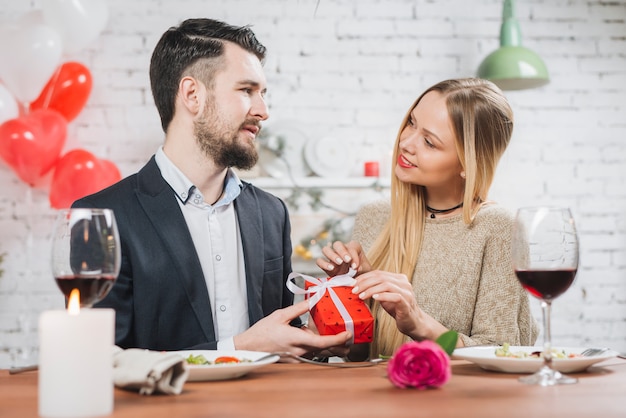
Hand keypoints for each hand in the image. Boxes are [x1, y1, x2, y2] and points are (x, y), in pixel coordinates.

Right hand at [233, 300, 351, 357]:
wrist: (249, 347)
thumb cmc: (262, 332)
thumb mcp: (280, 315)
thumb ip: (299, 308)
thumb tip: (313, 299)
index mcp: (296, 338)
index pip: (321, 342)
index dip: (337, 339)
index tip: (347, 334)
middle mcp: (299, 351)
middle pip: (325, 350)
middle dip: (340, 345)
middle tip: (349, 338)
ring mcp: (297, 357)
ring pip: (319, 353)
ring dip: (330, 347)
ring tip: (340, 340)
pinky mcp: (295, 359)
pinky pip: (311, 355)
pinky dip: (319, 348)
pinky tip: (319, 341)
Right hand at [316, 240, 371, 276]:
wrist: (358, 282)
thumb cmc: (363, 273)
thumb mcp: (366, 270)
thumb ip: (363, 267)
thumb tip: (356, 267)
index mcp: (353, 247)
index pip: (352, 247)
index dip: (354, 256)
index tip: (355, 266)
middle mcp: (342, 250)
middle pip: (337, 244)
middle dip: (342, 252)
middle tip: (347, 260)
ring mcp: (332, 257)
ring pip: (326, 249)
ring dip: (332, 255)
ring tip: (339, 263)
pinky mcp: (326, 265)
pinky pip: (319, 261)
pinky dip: (323, 264)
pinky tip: (331, 269)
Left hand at [352, 270, 422, 337]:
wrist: (413, 323)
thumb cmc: (398, 309)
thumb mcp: (385, 296)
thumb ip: (376, 289)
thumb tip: (358, 286)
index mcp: (398, 278)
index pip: (378, 273)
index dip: (364, 277)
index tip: (353, 283)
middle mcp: (403, 283)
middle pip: (381, 277)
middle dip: (365, 283)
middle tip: (354, 290)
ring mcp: (406, 292)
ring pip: (386, 285)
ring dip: (371, 289)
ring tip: (361, 295)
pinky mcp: (407, 303)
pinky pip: (394, 296)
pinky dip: (383, 296)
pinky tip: (374, 298)